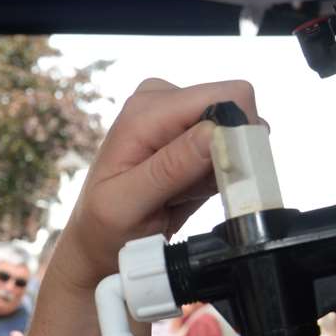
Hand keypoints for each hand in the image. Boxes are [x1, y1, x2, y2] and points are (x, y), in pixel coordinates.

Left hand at [51, 79, 260, 291]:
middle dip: (228, 153)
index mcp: (147, 110)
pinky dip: (218, 176)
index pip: (226, 96)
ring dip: (221, 169)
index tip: (222, 172)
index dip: (236, 133)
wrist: (97, 240)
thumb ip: (170, 168)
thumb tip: (214, 130)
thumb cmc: (104, 226)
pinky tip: (187, 193)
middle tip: (193, 190)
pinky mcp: (193, 137)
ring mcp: (180, 117)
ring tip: (181, 194)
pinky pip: (230, 150)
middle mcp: (166, 101)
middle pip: (238, 109)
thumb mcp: (127, 204)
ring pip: (238, 133)